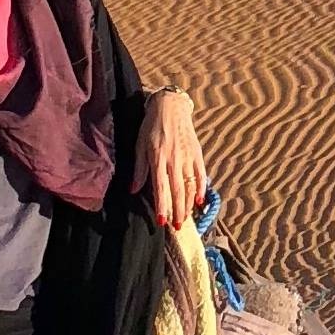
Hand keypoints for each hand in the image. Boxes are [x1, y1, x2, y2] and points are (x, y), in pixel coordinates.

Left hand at [134, 88, 208, 230]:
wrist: (170, 107)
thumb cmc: (151, 127)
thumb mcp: (140, 145)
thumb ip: (139, 169)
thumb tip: (133, 190)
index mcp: (157, 158)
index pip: (160, 187)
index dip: (161, 205)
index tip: (161, 221)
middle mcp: (174, 160)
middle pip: (177, 190)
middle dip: (177, 210)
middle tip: (177, 227)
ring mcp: (187, 156)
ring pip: (190, 185)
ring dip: (188, 204)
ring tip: (186, 218)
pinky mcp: (197, 153)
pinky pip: (201, 174)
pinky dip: (201, 188)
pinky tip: (199, 201)